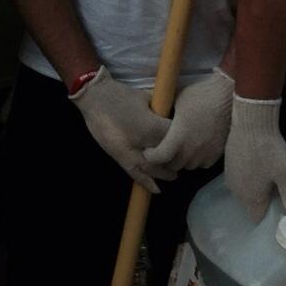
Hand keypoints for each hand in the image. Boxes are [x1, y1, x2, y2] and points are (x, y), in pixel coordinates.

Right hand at [70, 65, 172, 192]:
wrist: (95, 98)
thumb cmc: (121, 94)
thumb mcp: (146, 96)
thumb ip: (160, 107)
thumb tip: (171, 113)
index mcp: (151, 125)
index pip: (174, 138)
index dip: (183, 141)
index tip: (190, 142)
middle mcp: (143, 141)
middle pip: (166, 156)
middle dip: (176, 160)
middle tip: (184, 161)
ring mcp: (131, 151)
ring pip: (153, 168)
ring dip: (164, 173)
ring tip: (174, 176)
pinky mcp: (120, 157)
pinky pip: (136, 173)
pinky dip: (147, 183)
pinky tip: (157, 190)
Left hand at [145, 69, 233, 172]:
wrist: (228, 96)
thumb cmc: (201, 95)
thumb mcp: (177, 100)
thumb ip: (167, 112)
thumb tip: (158, 111)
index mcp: (178, 138)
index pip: (160, 157)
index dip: (151, 156)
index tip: (149, 150)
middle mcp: (191, 150)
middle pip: (173, 165)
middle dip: (166, 159)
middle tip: (164, 148)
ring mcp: (205, 153)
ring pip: (189, 166)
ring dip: (183, 160)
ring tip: (182, 148)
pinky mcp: (217, 153)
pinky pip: (203, 164)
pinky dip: (198, 159)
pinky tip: (198, 148)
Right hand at [224, 95, 285, 220]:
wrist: (251, 122)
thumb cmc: (269, 150)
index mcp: (251, 198)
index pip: (258, 218)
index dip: (269, 216)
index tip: (279, 208)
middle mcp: (237, 192)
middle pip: (250, 204)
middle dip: (262, 201)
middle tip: (277, 190)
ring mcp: (230, 177)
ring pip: (244, 190)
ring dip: (254, 188)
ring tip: (269, 176)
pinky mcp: (227, 164)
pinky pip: (239, 178)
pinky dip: (248, 176)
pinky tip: (258, 165)